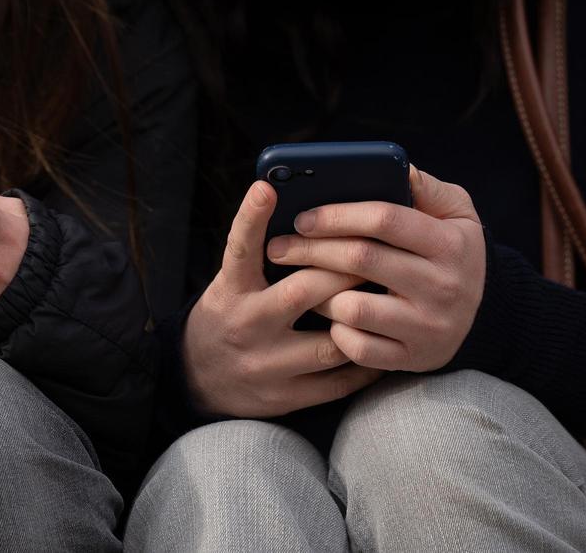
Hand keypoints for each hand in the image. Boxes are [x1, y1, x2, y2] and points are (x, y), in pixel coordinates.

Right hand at [184, 181, 385, 417]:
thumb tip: (306, 217)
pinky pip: (337, 381)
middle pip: (303, 291)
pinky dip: (365, 361)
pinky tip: (380, 342)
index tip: (267, 188)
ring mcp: (267, 365)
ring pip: (330, 342)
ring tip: (388, 300)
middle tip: (377, 251)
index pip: (239, 249)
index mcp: (231, 291)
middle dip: (345, 270)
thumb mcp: (230, 282)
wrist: (196, 380)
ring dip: (362, 320)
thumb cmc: (227, 316)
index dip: (252, 217)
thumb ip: (259, 256)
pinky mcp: (284, 397)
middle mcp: (247, 325)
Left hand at [266, 165, 485, 371]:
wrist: (484, 315)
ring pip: (353, 307)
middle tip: (279, 247)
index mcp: (450, 244)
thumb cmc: (453, 253)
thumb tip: (396, 167)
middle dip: (310, 249)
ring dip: (318, 292)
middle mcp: (443, 287)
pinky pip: (357, 347)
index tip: (303, 217)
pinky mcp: (412, 359)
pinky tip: (329, 317)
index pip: (384, 219)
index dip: (337, 214)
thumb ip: (426, 188)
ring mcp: (427, 327)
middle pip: (360, 259)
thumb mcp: (457, 213)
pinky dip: (336, 332)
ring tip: (302, 281)